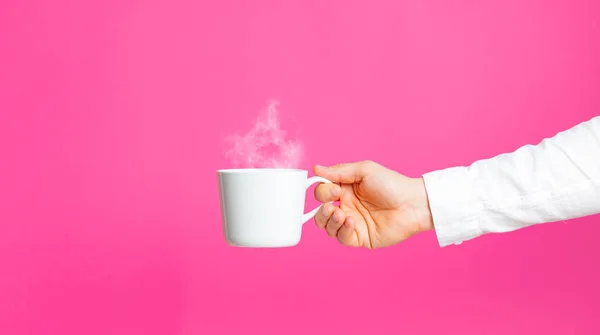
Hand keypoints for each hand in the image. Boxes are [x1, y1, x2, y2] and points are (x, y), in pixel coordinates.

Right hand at [313, 161, 433, 248]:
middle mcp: (346, 206)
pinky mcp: (360, 237)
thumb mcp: (364, 170)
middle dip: (321, 211)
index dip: (323, 192)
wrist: (412, 204)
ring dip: (329, 221)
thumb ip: (339, 171)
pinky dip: (342, 230)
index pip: (322, 193)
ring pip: (328, 227)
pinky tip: (351, 221)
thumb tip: (316, 169)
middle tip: (331, 206)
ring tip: (340, 214)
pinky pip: (342, 238)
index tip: (334, 190)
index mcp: (345, 189)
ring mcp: (352, 223)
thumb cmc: (392, 184)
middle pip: (320, 213)